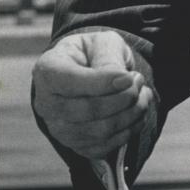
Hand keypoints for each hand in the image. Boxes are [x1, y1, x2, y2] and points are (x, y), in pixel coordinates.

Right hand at [33, 30, 154, 159]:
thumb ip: (108, 58)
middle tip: (139, 79)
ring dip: (132, 113)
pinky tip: (137, 112)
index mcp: (47, 71)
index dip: (102, 82)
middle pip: (88, 110)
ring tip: (143, 94)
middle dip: (124, 97)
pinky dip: (129, 130)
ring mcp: (59, 129)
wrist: (88, 71)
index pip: (69, 82)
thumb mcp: (102, 43)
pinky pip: (105, 146)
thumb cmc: (94, 53)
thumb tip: (122, 81)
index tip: (129, 76)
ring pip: (100, 131)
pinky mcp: (76, 145)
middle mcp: (46, 104)